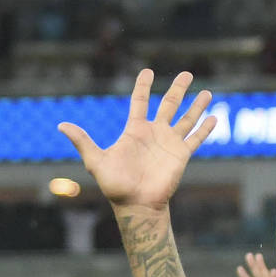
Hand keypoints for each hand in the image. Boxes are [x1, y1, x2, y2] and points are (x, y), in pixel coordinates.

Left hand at [59, 69, 216, 211]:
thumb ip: (82, 141)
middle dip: (178, 89)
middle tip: (186, 73)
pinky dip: (205, 129)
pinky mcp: (181, 155)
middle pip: (168, 105)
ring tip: (207, 92)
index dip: (143, 87)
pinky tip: (214, 118)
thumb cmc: (115, 185)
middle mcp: (154, 133)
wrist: (136, 204)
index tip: (148, 71)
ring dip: (197, 105)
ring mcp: (169, 143)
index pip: (140, 102)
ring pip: (186, 118)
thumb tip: (60, 125)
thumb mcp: (96, 160)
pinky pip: (195, 139)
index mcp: (135, 130)